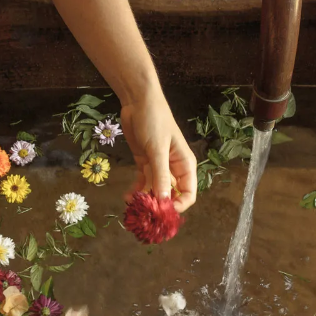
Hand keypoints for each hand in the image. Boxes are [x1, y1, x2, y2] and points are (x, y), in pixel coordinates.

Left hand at [119, 91, 197, 212]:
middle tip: (143, 214)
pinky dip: (136, 191)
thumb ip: (161, 176)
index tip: (161, 212)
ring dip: (145, 200)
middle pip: (170, 195)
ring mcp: (158, 167)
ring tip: (132, 207)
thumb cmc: (155, 121)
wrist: (138, 101)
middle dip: (158, 206)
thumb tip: (164, 201)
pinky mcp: (144, 164)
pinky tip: (127, 197)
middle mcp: (174, 169)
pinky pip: (142, 183)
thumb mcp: (158, 149)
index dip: (177, 206)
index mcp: (185, 165)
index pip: (188, 194)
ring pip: (155, 191)